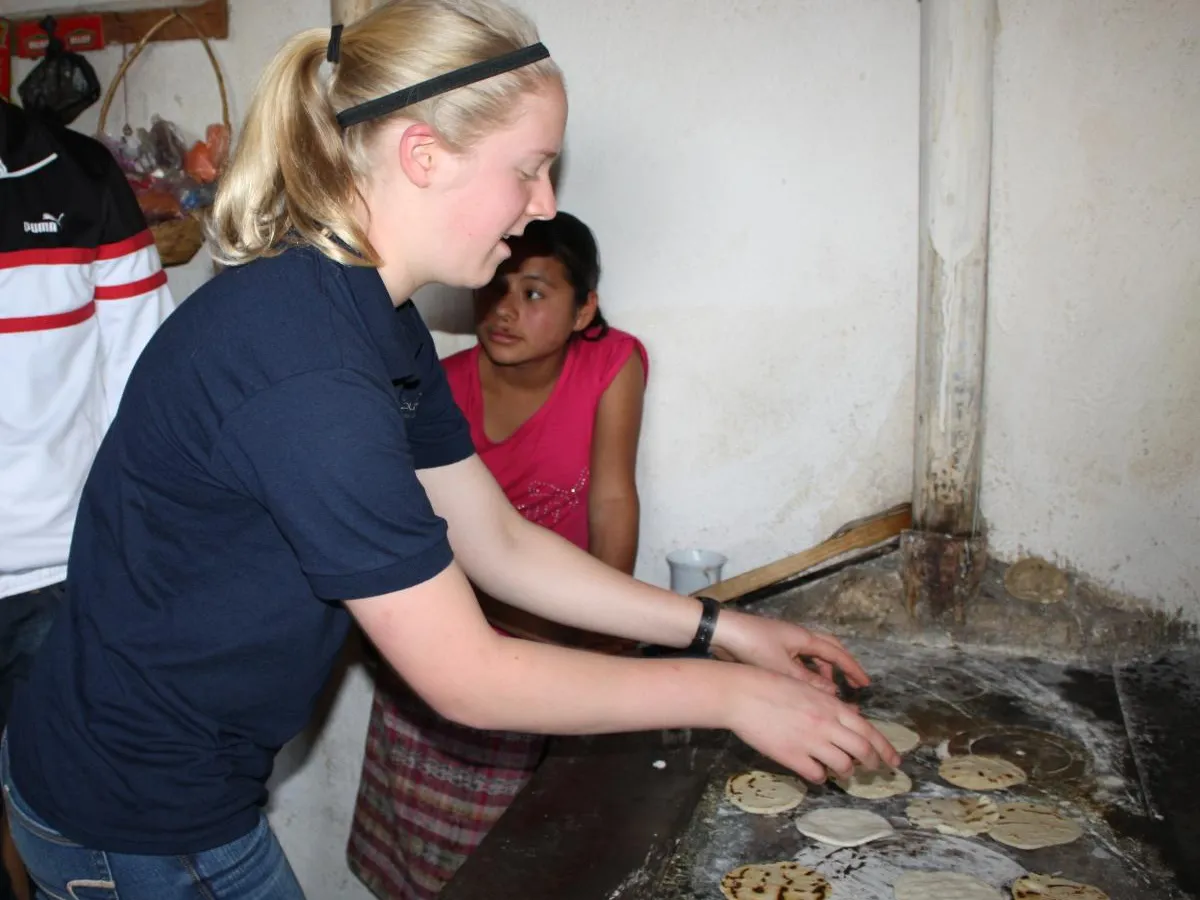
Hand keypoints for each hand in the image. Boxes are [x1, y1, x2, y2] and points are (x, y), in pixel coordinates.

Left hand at [711, 608, 870, 694]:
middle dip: (843, 666)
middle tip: (853, 684)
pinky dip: (807, 671)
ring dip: (823, 671)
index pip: (837, 653)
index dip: (852, 669)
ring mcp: (785, 641)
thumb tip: (832, 692)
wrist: (721, 633)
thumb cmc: (752, 646)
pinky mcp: (773, 647)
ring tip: (829, 690)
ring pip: (813, 656)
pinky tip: (803, 686)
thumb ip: (807, 680)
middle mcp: (798, 637)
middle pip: (829, 649)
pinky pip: (799, 659)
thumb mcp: (782, 667)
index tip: (865, 684)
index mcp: (804, 638)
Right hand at [726, 668, 900, 781]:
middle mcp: (826, 724)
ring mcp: (810, 742)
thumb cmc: (771, 684)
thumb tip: (852, 716)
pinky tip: (816, 771)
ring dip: (845, 770)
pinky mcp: (792, 757)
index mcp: (831, 705)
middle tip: (873, 769)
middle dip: (873, 763)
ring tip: (841, 769)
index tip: (895, 761)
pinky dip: (820, 776)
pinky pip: (817, 775)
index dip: (885, 748)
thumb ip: (831, 704)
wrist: (742, 694)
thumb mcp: (807, 688)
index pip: (869, 731)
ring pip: (843, 766)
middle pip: (863, 751)